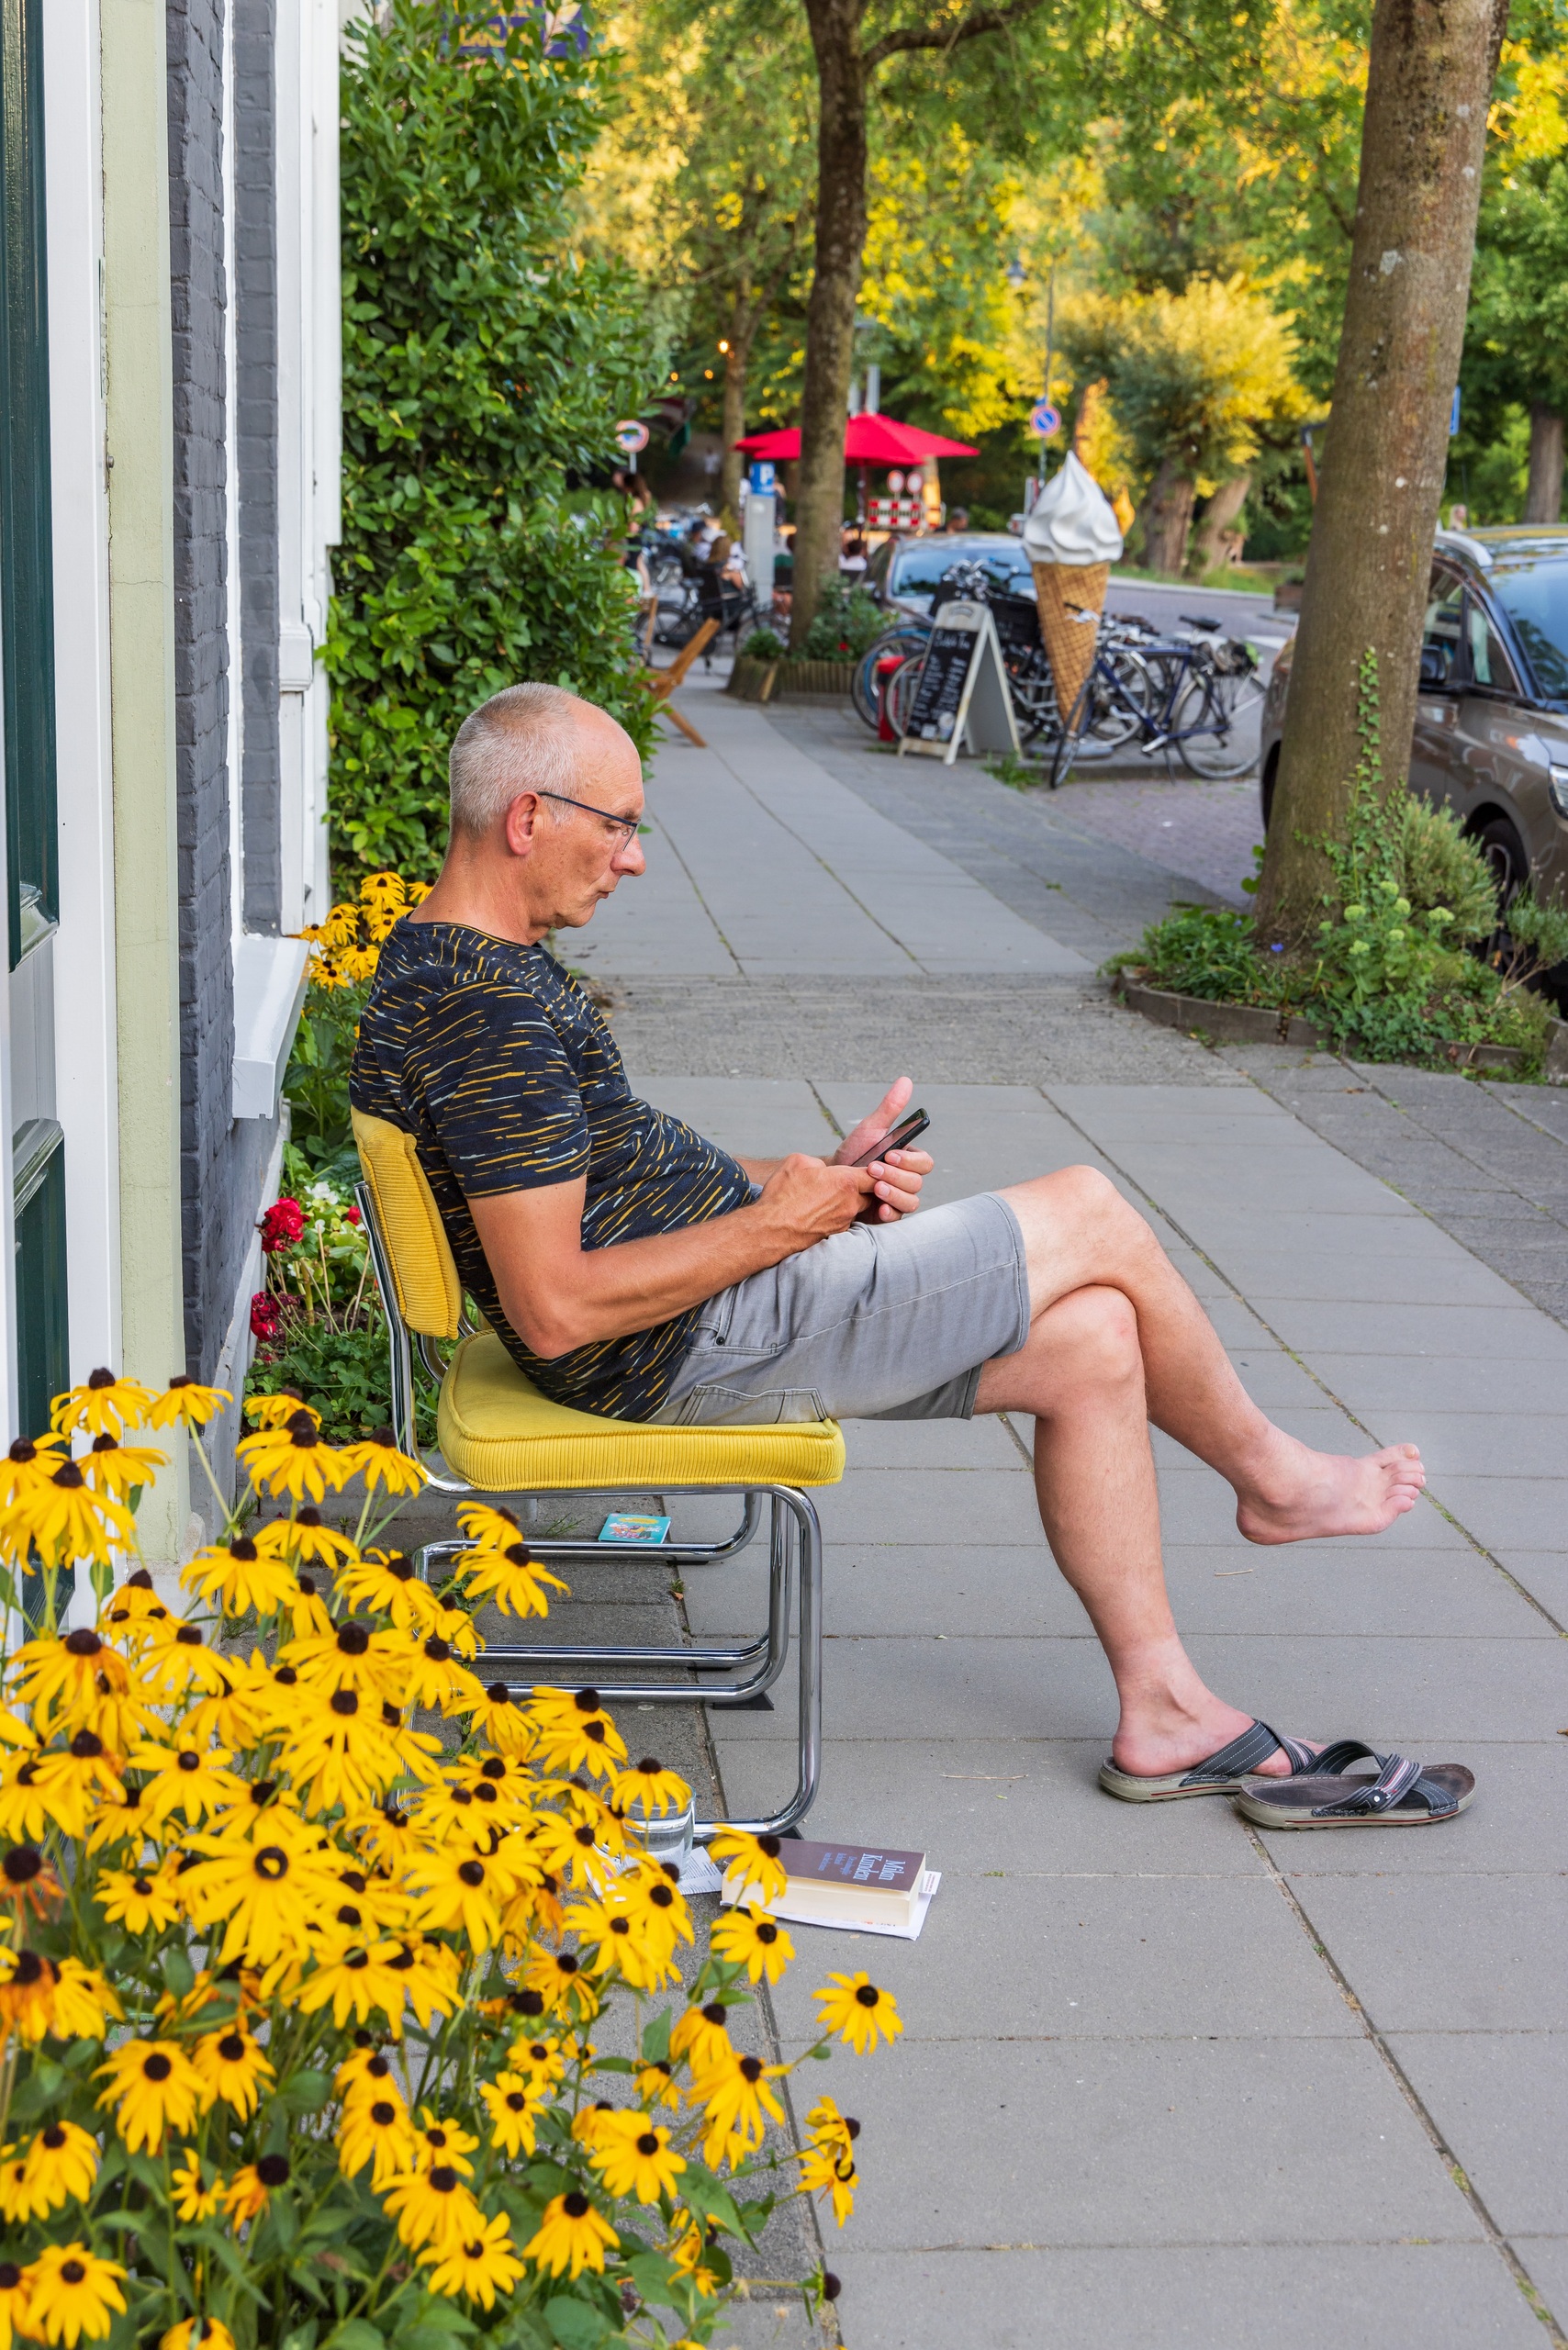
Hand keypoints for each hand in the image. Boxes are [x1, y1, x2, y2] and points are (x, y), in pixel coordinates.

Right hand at [755, 1155, 873, 1254]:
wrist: (771, 1229)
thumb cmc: (783, 1196)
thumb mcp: (798, 1162)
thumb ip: (818, 1163)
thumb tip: (823, 1170)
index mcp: (845, 1182)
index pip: (874, 1176)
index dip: (875, 1173)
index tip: (871, 1171)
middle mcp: (850, 1204)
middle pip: (869, 1195)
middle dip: (862, 1189)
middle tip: (846, 1184)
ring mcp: (843, 1222)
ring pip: (854, 1210)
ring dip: (846, 1204)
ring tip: (827, 1200)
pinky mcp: (834, 1236)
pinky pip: (842, 1223)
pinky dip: (834, 1217)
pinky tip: (818, 1214)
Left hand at [835, 1078, 930, 1222]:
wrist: (831, 1179)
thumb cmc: (854, 1153)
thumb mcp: (871, 1129)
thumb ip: (889, 1108)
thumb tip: (905, 1081)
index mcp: (909, 1160)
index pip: (924, 1162)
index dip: (910, 1159)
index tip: (890, 1154)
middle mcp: (907, 1180)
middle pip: (917, 1182)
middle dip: (896, 1176)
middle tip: (873, 1170)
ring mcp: (899, 1199)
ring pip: (911, 1201)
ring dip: (894, 1194)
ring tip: (873, 1188)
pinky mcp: (887, 1215)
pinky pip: (898, 1217)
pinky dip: (890, 1212)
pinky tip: (878, 1207)